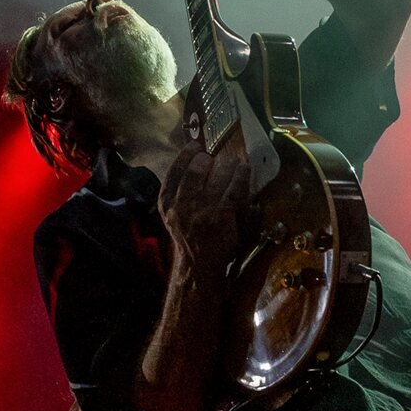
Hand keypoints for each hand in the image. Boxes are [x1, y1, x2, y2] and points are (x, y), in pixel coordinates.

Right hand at [160, 139, 251, 275]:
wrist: (199, 264)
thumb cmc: (188, 237)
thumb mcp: (172, 215)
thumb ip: (177, 192)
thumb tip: (194, 163)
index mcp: (167, 203)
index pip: (174, 171)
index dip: (185, 155)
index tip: (195, 146)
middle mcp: (182, 204)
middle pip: (195, 170)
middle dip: (207, 159)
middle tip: (215, 156)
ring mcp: (203, 209)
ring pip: (217, 176)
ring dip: (227, 165)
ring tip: (232, 162)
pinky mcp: (222, 215)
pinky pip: (234, 188)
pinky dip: (241, 176)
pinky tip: (244, 169)